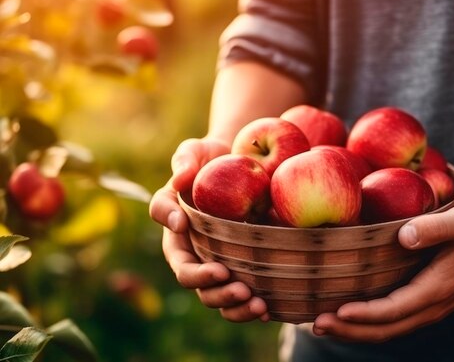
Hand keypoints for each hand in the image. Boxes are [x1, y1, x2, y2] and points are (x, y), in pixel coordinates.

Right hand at [149, 137, 269, 321]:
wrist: (241, 164)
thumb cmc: (211, 157)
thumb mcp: (195, 150)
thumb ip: (184, 160)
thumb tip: (181, 180)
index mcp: (178, 236)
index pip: (178, 258)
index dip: (192, 268)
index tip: (217, 267)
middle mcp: (196, 255)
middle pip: (198, 286)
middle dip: (215, 291)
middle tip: (239, 288)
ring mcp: (219, 264)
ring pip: (218, 298)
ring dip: (235, 307)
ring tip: (259, 305)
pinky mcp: (243, 268)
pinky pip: (243, 295)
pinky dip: (252, 307)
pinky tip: (270, 307)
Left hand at [311, 204, 453, 341]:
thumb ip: (435, 227)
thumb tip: (403, 235)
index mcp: (436, 289)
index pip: (392, 310)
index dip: (363, 314)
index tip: (335, 311)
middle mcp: (431, 306)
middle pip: (385, 329)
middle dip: (349, 330)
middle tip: (314, 324)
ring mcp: (430, 308)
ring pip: (388, 329)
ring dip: (355, 331)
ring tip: (322, 325)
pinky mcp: (428, 303)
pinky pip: (394, 321)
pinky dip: (369, 323)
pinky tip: (350, 314)